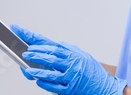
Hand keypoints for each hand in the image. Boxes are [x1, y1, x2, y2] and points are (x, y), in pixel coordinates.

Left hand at [10, 25, 126, 94]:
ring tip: (27, 68)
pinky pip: (55, 86)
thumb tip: (56, 44)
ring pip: (51, 72)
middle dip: (36, 55)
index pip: (53, 47)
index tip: (28, 41)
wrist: (105, 86)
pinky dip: (45, 83)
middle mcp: (72, 64)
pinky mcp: (70, 89)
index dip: (39, 44)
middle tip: (26, 53)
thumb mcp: (82, 55)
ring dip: (37, 70)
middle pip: (50, 58)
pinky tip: (38, 80)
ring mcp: (71, 77)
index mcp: (74, 54)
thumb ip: (69, 50)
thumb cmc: (92, 71)